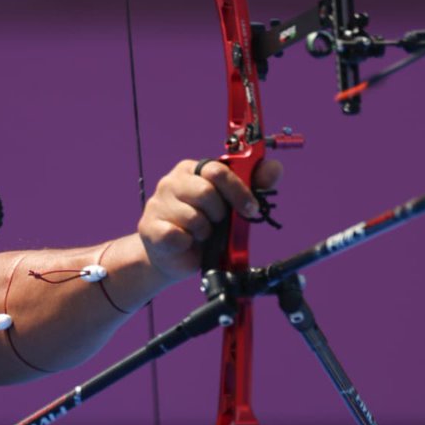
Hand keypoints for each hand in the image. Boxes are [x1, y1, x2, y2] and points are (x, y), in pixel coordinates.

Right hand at [138, 157, 282, 280]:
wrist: (173, 257)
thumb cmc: (204, 227)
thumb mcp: (231, 206)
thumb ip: (253, 185)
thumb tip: (275, 168)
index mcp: (194, 170)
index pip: (218, 170)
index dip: (238, 190)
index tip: (250, 209)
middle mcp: (172, 181)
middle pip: (205, 192)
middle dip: (219, 214)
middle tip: (216, 223)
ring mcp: (157, 203)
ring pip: (193, 217)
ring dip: (203, 232)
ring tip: (199, 234)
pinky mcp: (148, 226)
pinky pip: (176, 235)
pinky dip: (187, 244)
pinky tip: (185, 242)